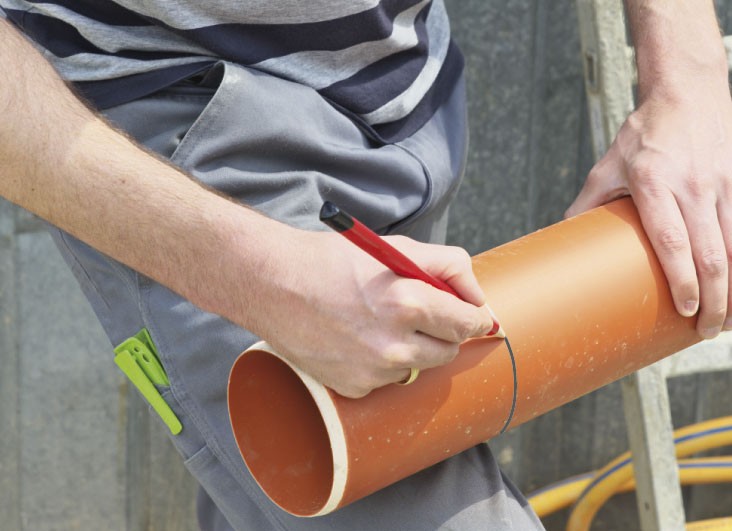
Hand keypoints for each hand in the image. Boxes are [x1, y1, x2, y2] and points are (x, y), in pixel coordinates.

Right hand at [251, 230, 493, 397]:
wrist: (273, 284)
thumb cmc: (332, 260)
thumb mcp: (396, 247)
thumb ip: (448, 266)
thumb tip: (478, 298)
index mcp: (409, 303)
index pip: (468, 324)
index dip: (474, 317)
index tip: (473, 316)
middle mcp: (395, 344)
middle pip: (448, 351)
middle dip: (442, 332)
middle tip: (418, 313)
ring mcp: (373, 371)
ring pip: (416, 365)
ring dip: (409, 347)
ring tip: (376, 321)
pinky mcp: (353, 386)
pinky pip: (385, 379)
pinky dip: (379, 362)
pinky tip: (354, 338)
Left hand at [566, 84, 731, 338]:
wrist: (689, 91)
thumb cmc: (646, 132)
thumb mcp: (608, 165)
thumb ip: (588, 202)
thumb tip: (565, 236)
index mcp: (654, 184)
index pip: (672, 242)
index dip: (682, 280)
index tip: (686, 311)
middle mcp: (694, 186)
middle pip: (713, 254)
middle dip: (716, 299)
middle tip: (707, 330)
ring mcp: (725, 183)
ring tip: (728, 318)